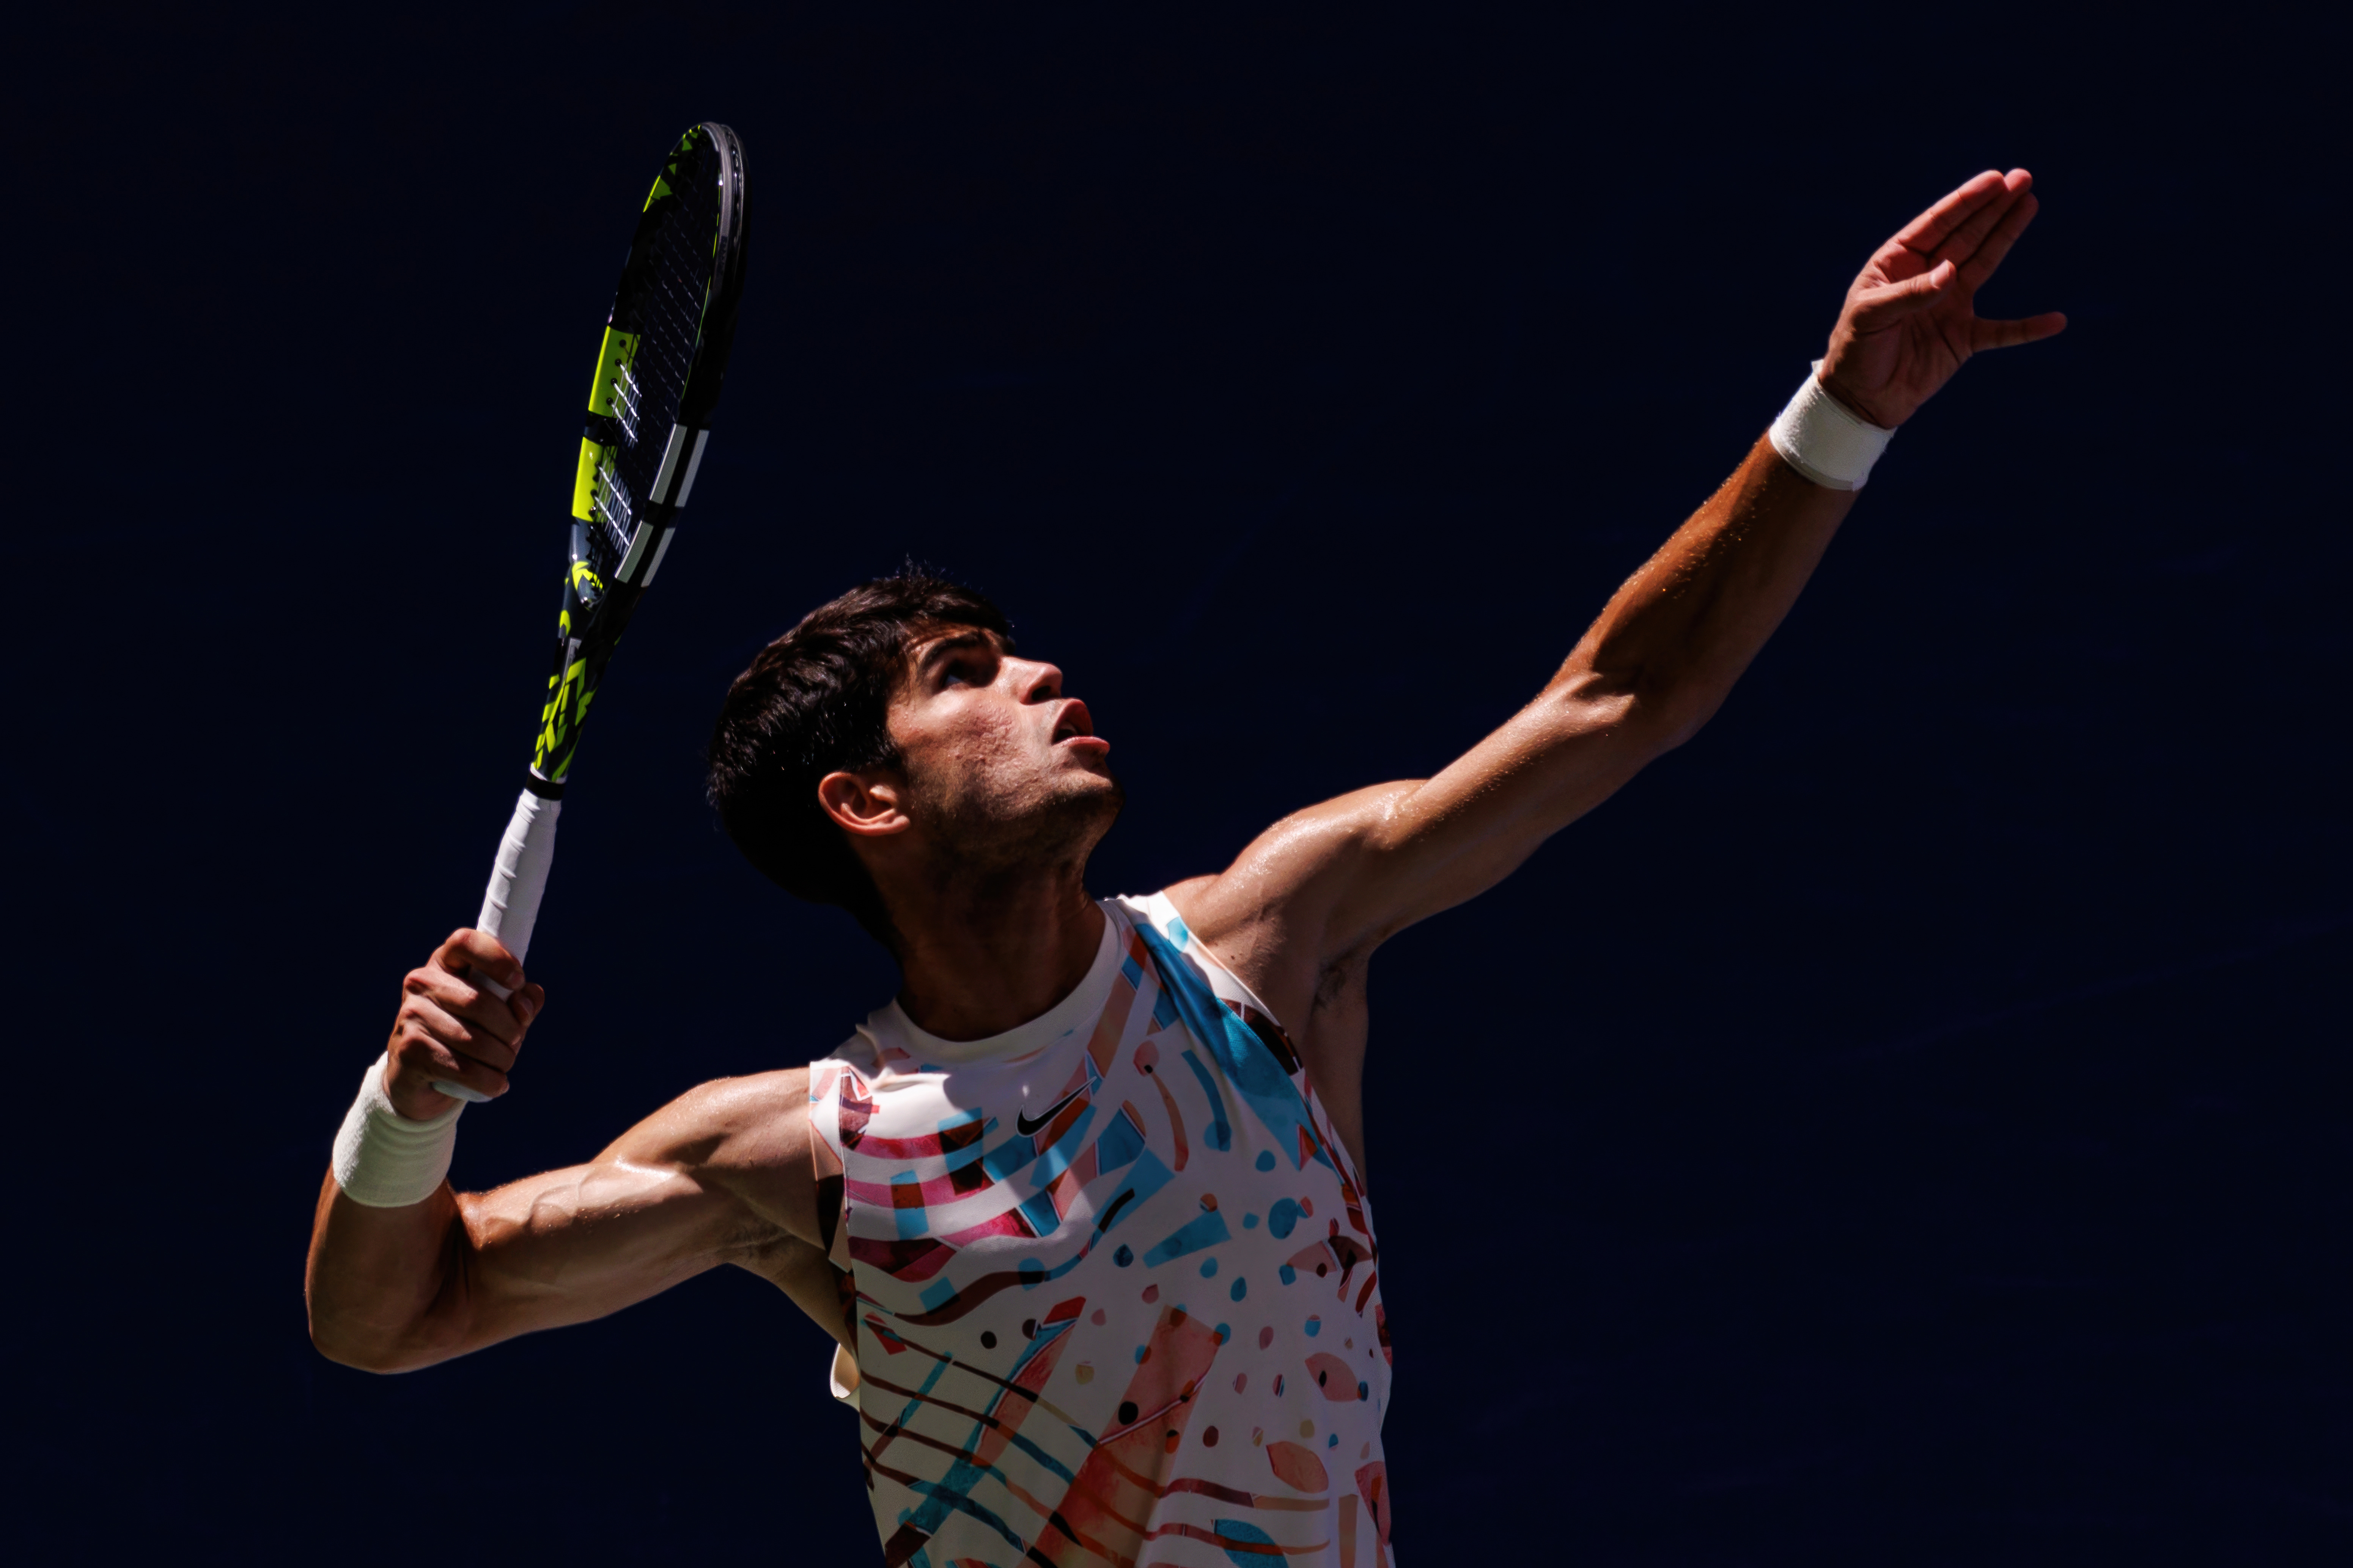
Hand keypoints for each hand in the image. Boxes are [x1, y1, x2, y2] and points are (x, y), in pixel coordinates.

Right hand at [384, 928, 544, 1118]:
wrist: (417, 1078)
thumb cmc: (465, 1036)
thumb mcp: (496, 1014)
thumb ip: (520, 1002)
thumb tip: (528, 997)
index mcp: (444, 963)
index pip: (465, 941)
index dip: (497, 958)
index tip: (518, 981)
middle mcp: (421, 983)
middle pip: (479, 1001)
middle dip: (510, 1029)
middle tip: (516, 1041)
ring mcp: (410, 1016)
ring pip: (474, 1039)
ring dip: (502, 1058)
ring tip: (505, 1063)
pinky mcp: (408, 1050)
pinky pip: (463, 1068)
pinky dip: (489, 1081)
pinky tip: (497, 1084)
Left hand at [1820, 169, 2065, 428]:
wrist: (1859, 398)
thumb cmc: (1854, 351)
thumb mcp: (1870, 317)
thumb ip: (1909, 294)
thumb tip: (1950, 273)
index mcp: (1898, 264)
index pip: (1937, 225)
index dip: (1966, 202)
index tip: (1994, 179)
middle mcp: (1928, 277)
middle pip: (1967, 235)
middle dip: (1993, 207)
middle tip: (2022, 179)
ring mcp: (1948, 305)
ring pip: (1985, 263)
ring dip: (2007, 234)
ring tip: (2029, 204)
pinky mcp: (1962, 339)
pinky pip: (2001, 331)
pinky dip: (2027, 328)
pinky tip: (2055, 321)